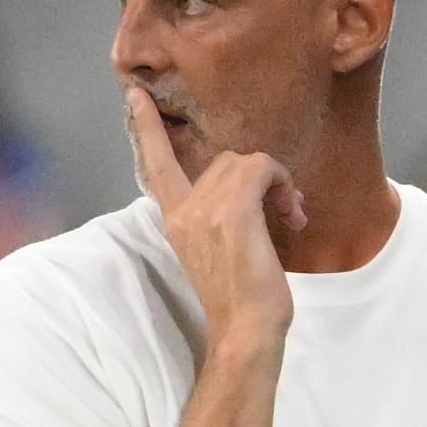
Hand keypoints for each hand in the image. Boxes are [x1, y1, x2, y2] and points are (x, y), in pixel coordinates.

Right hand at [125, 81, 294, 357]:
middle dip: (259, 177)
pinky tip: (293, 216)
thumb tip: (251, 195)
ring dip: (276, 183)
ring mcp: (205, 209)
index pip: (155, 164)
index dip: (146, 127)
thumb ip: (218, 217)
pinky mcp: (232, 211)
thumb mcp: (218, 251)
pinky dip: (284, 185)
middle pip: (225, 159)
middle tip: (283, 211)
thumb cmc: (241, 301)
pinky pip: (263, 168)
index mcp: (175, 220)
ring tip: (289, 218)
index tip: (134, 94)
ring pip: (247, 161)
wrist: (246, 331)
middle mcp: (183, 211)